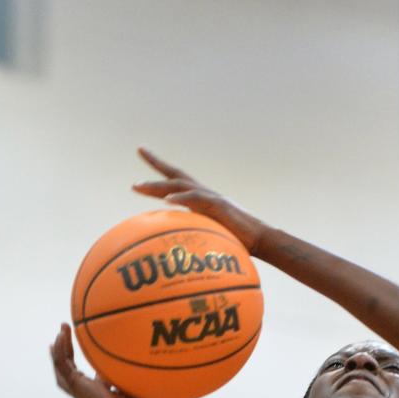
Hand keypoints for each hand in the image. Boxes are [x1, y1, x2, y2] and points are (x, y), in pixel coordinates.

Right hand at [50, 323, 145, 397]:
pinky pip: (61, 363)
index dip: (70, 355)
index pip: (74, 369)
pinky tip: (61, 337)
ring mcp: (75, 386)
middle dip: (61, 347)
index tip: (67, 340)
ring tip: (63, 328)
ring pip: (60, 363)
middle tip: (62, 330)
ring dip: (60, 345)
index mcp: (89, 388)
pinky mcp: (74, 383)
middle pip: (63, 365)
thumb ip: (121, 372)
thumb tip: (127, 358)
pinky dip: (60, 350)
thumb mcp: (125, 384)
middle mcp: (79, 387)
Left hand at [132, 147, 262, 253]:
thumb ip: (195, 233)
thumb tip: (177, 245)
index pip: (177, 179)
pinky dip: (181, 198)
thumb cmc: (237, 241)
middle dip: (156, 163)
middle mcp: (203, 193)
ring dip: (159, 186)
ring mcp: (210, 197)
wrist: (260, 239)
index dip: (159, 166)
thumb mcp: (211, 234)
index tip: (143, 152)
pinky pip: (196, 199)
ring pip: (180, 185)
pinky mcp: (218, 205)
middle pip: (175, 175)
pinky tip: (167, 201)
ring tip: (140, 187)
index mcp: (200, 198)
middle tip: (139, 157)